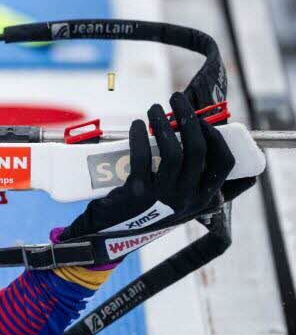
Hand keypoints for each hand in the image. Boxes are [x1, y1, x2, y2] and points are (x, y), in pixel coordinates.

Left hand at [59, 93, 238, 257]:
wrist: (110, 236)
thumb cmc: (145, 211)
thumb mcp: (177, 201)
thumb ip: (190, 179)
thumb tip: (196, 138)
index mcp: (203, 197)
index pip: (224, 162)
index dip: (215, 136)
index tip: (202, 118)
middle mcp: (188, 198)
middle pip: (198, 149)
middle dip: (189, 118)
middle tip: (176, 98)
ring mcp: (163, 195)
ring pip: (173, 151)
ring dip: (163, 123)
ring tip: (153, 108)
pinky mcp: (138, 192)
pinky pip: (143, 157)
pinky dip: (139, 136)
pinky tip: (135, 125)